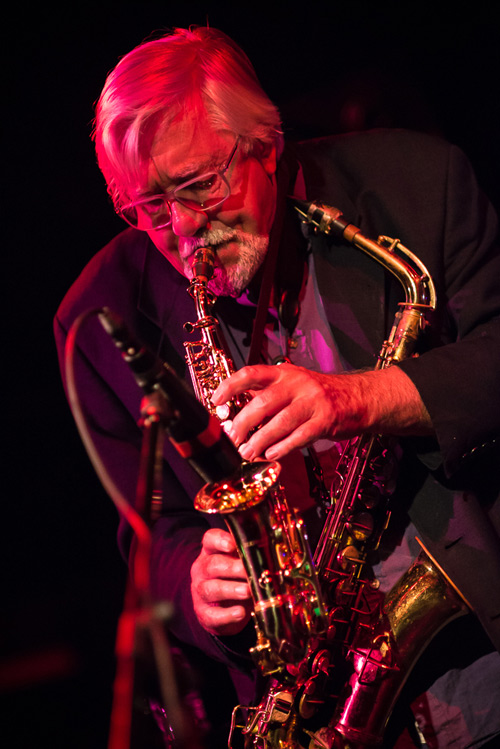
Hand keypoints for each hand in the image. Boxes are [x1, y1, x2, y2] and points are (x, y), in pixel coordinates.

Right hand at [190, 528, 251, 635]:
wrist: (223, 609)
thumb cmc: (237, 579)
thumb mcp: (241, 564)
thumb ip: (250, 557)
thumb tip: (270, 557)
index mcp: (212, 552)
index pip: (210, 539)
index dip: (219, 540)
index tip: (232, 545)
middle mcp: (202, 570)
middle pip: (212, 565)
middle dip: (231, 568)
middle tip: (248, 571)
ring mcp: (200, 592)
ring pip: (210, 589)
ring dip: (230, 589)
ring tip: (247, 591)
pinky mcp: (204, 614)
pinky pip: (212, 615)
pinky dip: (227, 615)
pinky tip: (240, 613)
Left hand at [211, 363, 432, 460]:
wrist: (360, 398)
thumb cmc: (322, 394)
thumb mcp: (294, 385)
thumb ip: (269, 394)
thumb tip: (236, 411)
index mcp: (285, 373)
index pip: (251, 373)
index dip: (230, 386)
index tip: (216, 400)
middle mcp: (298, 383)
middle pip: (262, 402)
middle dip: (243, 423)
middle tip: (233, 438)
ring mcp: (313, 401)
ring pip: (279, 422)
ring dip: (260, 440)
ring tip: (248, 452)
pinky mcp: (326, 420)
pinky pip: (299, 436)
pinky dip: (282, 448)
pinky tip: (272, 455)